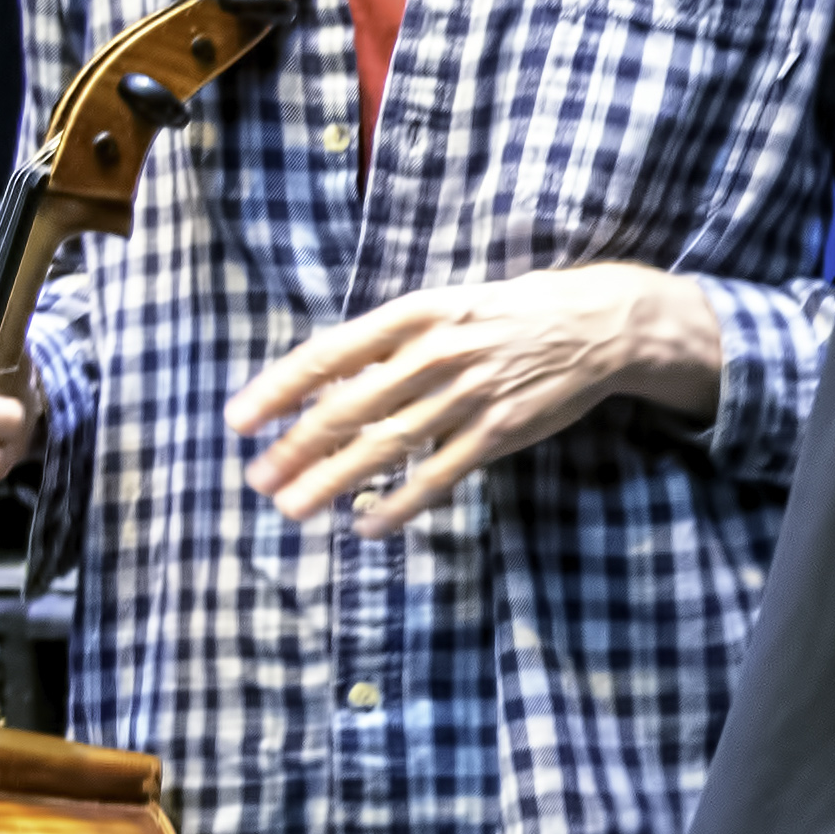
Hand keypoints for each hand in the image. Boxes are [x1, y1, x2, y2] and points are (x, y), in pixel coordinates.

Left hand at [227, 264, 724, 530]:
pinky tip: (366, 525)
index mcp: (413, 315)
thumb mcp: (442, 308)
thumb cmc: (505, 314)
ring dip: (334, 481)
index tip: (239, 419)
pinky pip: (439, 475)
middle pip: (349, 408)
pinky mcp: (500, 432)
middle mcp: (436, 353)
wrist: (595, 324)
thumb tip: (326, 385)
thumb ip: (388, 345)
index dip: (279, 388)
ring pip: (386, 446)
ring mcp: (469, 395)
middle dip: (297, 448)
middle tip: (258, 479)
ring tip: (293, 508)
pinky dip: (400, 504)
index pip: (328, 354)